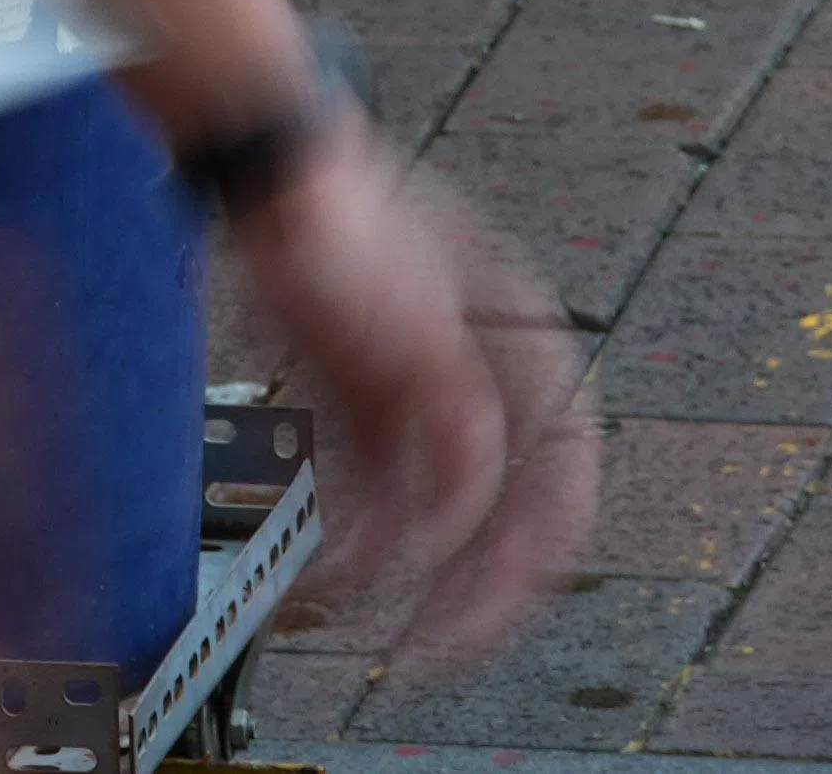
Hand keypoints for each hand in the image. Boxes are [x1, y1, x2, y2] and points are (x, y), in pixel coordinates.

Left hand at [228, 129, 595, 659]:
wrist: (264, 181)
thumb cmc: (351, 220)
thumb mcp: (421, 321)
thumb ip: (459, 413)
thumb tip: (474, 499)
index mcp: (525, 344)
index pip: (567, 469)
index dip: (541, 551)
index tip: (498, 612)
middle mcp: (482, 375)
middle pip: (504, 505)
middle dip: (474, 586)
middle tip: (436, 651)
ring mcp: (421, 392)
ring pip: (438, 511)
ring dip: (410, 574)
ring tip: (370, 617)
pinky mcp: (363, 403)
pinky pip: (377, 491)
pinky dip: (361, 536)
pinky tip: (335, 570)